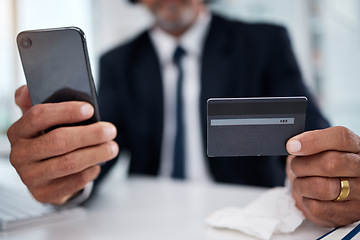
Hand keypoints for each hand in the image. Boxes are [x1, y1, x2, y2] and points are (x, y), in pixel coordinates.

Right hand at [7, 86, 118, 204]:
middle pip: (58, 141)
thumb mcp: (40, 123)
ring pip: (68, 163)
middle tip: (110, 130)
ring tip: (112, 148)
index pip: (39, 116)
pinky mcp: (44, 193)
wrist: (41, 175)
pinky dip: (89, 172)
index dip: (66, 111)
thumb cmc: (46, 140)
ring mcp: (30, 176)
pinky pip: (72, 183)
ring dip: (95, 154)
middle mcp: (19, 155)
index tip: (90, 109)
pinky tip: (97, 165)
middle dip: (89, 135)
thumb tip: (28, 89)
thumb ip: (35, 104)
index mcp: (18, 131)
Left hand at [286, 126, 359, 226]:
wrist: (338, 188)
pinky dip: (305, 201)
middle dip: (302, 165)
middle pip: (329, 163)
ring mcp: (359, 193)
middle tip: (296, 167)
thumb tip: (293, 145)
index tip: (292, 146)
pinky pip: (317, 207)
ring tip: (301, 181)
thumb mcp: (323, 147)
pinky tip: (309, 195)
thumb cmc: (326, 163)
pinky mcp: (348, 214)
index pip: (340, 138)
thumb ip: (312, 142)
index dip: (312, 141)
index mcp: (356, 147)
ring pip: (321, 187)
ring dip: (301, 184)